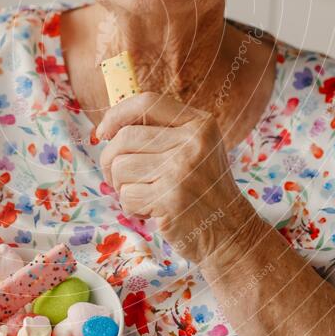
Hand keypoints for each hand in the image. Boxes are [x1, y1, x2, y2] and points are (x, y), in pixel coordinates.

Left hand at [97, 91, 255, 261]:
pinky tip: (152, 211)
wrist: (232, 233)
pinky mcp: (171, 198)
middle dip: (110, 160)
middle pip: (125, 137)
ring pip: (121, 167)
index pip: (146, 102)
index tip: (102, 132)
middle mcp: (193, 141)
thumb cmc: (203, 190)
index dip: (116, 114)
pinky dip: (132, 207)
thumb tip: (109, 127)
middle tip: (119, 178)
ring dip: (123, 187)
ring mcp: (182, 169)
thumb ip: (162, 132)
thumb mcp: (196, 149)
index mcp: (200, 123)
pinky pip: (127, 195)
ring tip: (145, 196)